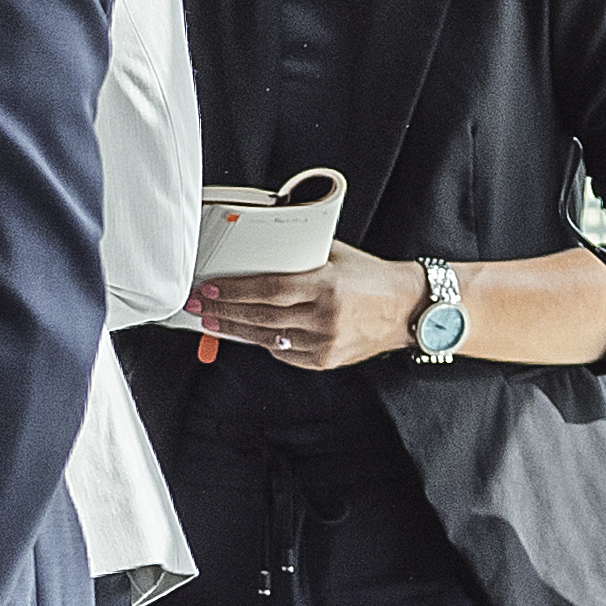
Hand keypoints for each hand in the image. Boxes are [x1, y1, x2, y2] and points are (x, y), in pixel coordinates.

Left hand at [191, 243, 423, 371]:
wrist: (407, 308)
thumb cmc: (369, 276)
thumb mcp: (337, 255)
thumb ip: (302, 253)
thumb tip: (261, 245)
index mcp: (327, 285)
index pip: (270, 289)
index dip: (235, 291)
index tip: (210, 288)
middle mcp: (325, 316)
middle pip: (261, 315)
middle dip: (223, 311)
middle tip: (198, 305)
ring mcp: (325, 342)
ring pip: (267, 338)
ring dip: (235, 330)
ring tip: (212, 321)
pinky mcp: (326, 360)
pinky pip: (284, 353)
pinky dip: (264, 342)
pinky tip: (247, 332)